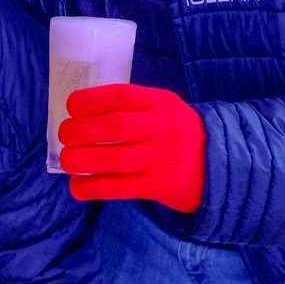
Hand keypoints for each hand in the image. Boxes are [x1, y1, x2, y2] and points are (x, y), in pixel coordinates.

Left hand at [58, 82, 205, 211]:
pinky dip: (94, 187)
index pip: (121, 96)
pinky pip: (121, 187)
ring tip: (67, 160)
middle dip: (81, 130)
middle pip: (115, 127)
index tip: (71, 106)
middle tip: (65, 135)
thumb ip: (135, 106)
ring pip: (115, 159)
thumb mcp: (166, 108)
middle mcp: (161, 128)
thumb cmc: (179, 132)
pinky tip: (77, 187)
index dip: (91, 100)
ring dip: (82, 160)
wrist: (219, 165)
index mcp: (161, 102)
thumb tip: (85, 112)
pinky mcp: (159, 186)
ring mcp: (161, 158)